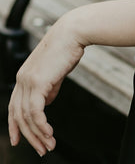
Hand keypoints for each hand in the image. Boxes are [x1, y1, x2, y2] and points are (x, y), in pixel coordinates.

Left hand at [8, 14, 84, 156]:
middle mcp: (21, 79)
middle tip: (41, 150)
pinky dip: (41, 126)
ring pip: (27, 116)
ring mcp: (28, 80)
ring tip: (49, 145)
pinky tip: (49, 133)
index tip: (19, 140)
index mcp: (23, 76)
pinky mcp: (37, 82)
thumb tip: (47, 102)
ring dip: (38, 134)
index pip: (14, 106)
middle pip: (18, 115)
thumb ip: (49, 87)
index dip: (15, 125)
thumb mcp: (55, 71)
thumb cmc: (67, 48)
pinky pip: (36, 111)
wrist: (73, 32)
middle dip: (29, 136)